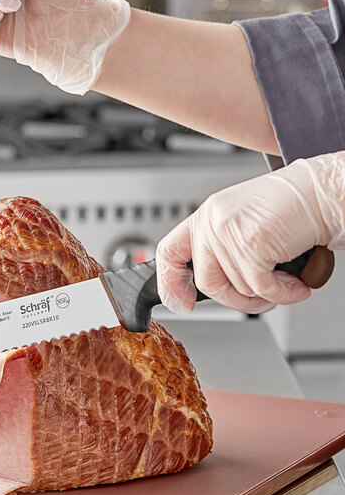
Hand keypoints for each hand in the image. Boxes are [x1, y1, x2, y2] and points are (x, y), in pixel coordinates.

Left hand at [156, 152, 344, 314]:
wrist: (326, 192)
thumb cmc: (295, 208)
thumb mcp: (245, 225)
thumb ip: (224, 249)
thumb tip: (214, 285)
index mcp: (207, 215)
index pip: (169, 252)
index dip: (170, 283)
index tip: (180, 302)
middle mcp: (212, 221)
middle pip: (205, 282)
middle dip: (235, 300)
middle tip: (261, 297)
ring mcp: (228, 231)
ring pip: (235, 288)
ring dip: (267, 295)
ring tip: (287, 280)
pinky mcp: (249, 244)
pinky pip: (260, 288)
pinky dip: (283, 293)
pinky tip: (296, 283)